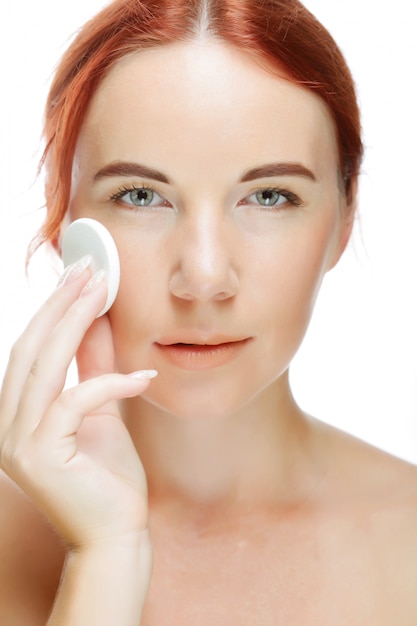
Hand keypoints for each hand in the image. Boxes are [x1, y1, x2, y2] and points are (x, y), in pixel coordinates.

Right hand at [0, 259, 155, 548]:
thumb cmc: (108, 477)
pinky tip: (142, 376)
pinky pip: (75, 400)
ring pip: (45, 365)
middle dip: (61, 304)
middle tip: (89, 268)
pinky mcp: (39, 455)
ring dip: (76, 323)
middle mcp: (5, 424)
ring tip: (103, 292)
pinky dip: (110, 384)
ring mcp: (15, 441)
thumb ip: (92, 366)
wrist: (116, 533)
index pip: (31, 348)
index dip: (54, 308)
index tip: (81, 274)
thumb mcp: (101, 409)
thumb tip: (95, 319)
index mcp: (16, 412)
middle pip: (31, 348)